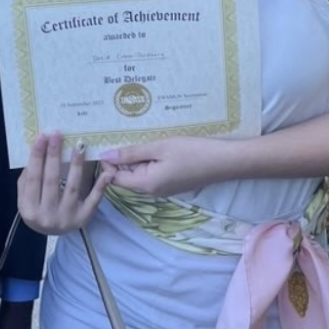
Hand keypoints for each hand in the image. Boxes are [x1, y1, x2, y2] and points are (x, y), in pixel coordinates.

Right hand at [17, 133, 110, 235]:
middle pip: (51, 180)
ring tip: (79, 145)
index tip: (42, 136)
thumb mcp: (25, 196)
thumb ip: (27, 178)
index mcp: (28, 208)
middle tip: (58, 134)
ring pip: (72, 187)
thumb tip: (37, 151)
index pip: (32, 178)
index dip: (37, 157)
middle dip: (54, 155)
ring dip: (76, 165)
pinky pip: (93, 201)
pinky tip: (106, 172)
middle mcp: (46, 215)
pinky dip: (100, 186)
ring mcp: (66, 218)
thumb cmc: (37, 208)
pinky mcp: (83, 218)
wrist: (51, 232)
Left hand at [101, 136, 235, 196]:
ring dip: (136, 160)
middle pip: (126, 178)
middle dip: (122, 160)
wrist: (223, 161)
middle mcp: (152, 191)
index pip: (115, 179)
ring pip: (139, 175)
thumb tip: (106, 156)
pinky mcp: (172, 184)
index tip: (110, 143)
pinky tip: (153, 148)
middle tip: (124, 136)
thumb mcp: (159, 147)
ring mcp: (163, 189)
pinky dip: (148, 162)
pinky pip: (152, 174)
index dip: (109, 164)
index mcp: (146, 184)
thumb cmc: (191, 152)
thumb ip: (131, 153)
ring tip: (139, 140)